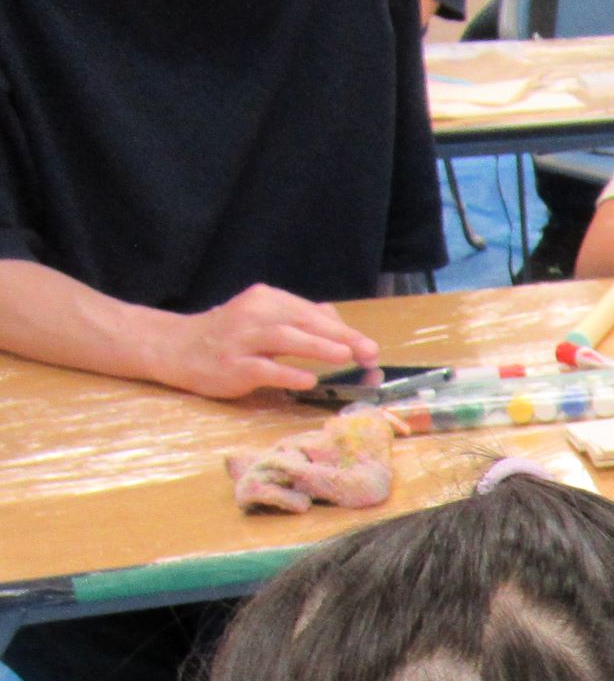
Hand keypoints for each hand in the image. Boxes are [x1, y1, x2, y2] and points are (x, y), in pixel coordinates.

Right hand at [148, 285, 378, 398]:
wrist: (176, 347)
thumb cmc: (230, 336)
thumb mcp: (265, 319)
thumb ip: (301, 321)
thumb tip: (342, 328)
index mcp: (267, 300)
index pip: (312, 312)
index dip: (344, 330)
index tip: (370, 348)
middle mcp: (254, 314)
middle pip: (302, 322)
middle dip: (339, 337)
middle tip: (368, 352)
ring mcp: (241, 339)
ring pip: (283, 338)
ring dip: (316, 347)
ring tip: (345, 356)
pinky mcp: (231, 365)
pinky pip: (262, 368)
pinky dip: (286, 373)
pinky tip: (307, 380)